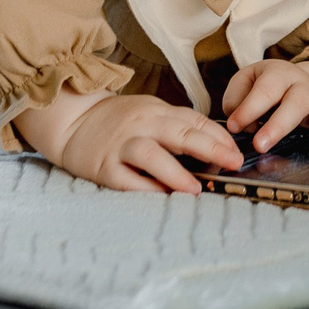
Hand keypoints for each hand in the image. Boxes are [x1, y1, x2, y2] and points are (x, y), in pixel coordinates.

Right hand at [23, 91, 241, 193]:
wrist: (71, 122)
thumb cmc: (117, 122)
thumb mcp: (149, 114)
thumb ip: (176, 128)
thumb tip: (214, 151)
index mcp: (155, 110)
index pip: (193, 119)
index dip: (217, 136)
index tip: (236, 152)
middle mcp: (140, 124)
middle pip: (178, 132)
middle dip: (209, 148)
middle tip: (232, 163)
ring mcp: (121, 145)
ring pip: (151, 155)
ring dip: (176, 172)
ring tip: (196, 189)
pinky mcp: (103, 167)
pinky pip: (126, 179)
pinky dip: (145, 189)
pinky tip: (162, 198)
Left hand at [221, 58, 308, 151]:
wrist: (292, 81)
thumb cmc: (262, 87)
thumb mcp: (244, 83)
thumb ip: (236, 101)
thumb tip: (241, 125)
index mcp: (278, 74)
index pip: (266, 89)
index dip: (249, 108)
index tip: (234, 126)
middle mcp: (303, 86)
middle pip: (296, 101)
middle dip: (278, 124)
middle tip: (260, 145)